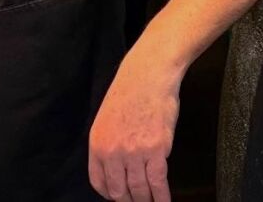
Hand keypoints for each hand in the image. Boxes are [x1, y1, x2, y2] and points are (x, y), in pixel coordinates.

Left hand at [87, 52, 180, 201]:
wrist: (149, 74)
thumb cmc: (131, 91)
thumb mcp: (107, 118)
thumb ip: (109, 144)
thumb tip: (118, 167)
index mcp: (98, 144)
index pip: (100, 183)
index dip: (111, 195)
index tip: (120, 198)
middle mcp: (113, 152)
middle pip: (120, 192)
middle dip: (130, 201)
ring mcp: (135, 152)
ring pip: (139, 190)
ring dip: (146, 201)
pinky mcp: (157, 150)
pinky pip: (158, 182)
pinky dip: (162, 196)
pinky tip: (164, 201)